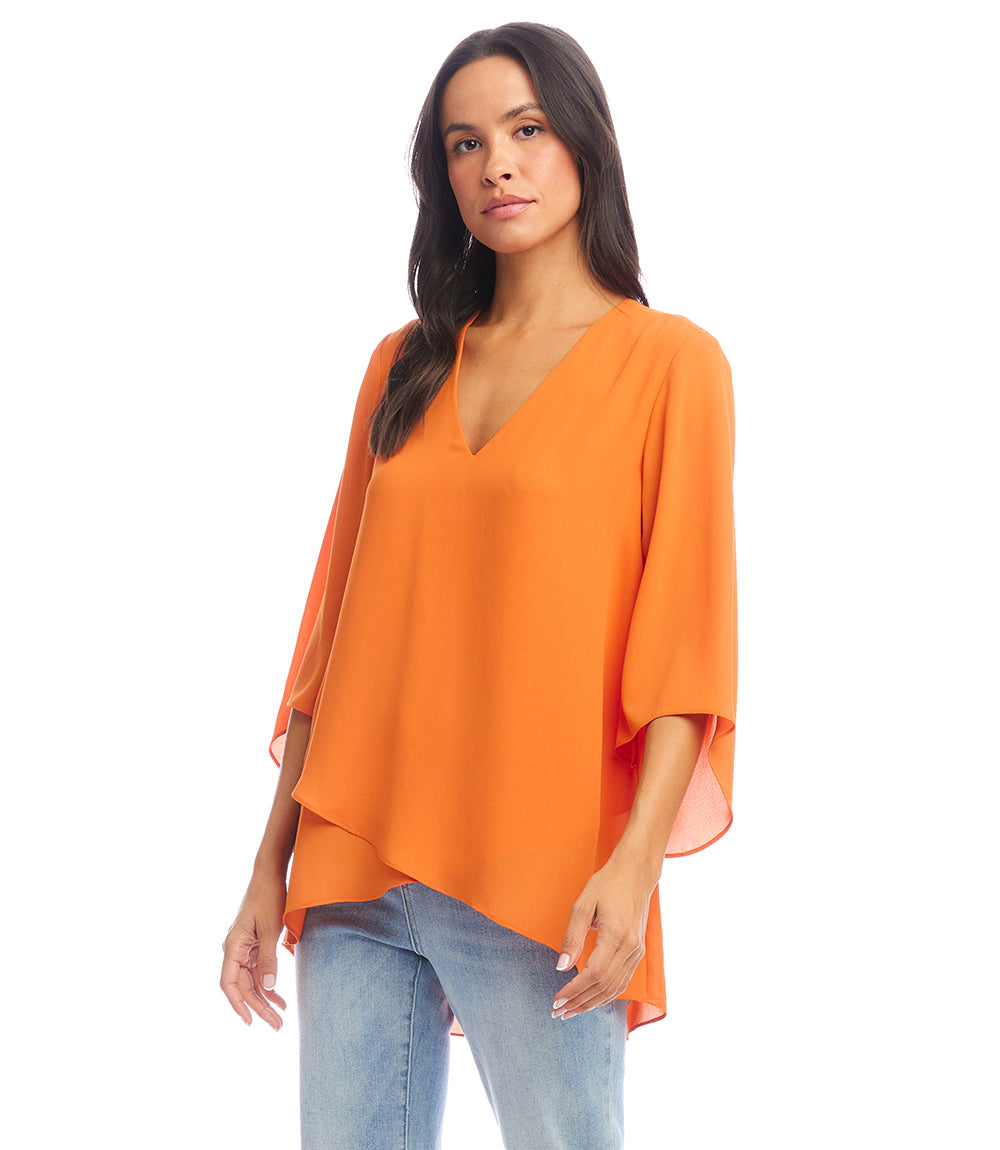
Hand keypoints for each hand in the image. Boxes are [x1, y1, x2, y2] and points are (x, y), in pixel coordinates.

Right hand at [220, 872, 287, 1029]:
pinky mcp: (254, 945)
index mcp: (232, 947)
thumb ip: (269, 959)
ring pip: (251, 982)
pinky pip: (259, 971)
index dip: (238, 1005)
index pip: (229, 984)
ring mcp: (244, 948)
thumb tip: (269, 988)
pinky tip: (280, 998)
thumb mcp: (270, 929)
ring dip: (265, 999)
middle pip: (243, 987)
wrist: (270, 874)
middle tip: (276, 1025)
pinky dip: (269, 985)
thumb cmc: (268, 897)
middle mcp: (234, 950)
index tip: (249, 1022)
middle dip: (258, 1007)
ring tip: (280, 1017)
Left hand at [551, 860, 655, 1019]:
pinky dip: (605, 995)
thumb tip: (561, 967)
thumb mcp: (582, 905)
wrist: (635, 874)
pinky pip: (622, 981)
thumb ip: (572, 937)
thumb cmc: (606, 885)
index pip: (593, 974)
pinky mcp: (638, 952)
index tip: (557, 1000)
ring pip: (615, 989)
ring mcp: (637, 952)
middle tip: (559, 1012)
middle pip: (604, 987)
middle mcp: (630, 948)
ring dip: (592, 1003)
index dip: (574, 991)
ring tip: (571, 1010)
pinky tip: (591, 999)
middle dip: (580, 1003)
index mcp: (615, 935)